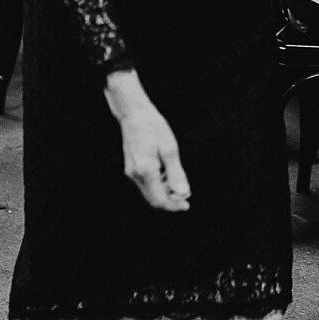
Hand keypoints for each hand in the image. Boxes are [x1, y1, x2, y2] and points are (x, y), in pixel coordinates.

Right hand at [103, 70, 190, 211]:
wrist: (134, 113)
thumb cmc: (153, 127)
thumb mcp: (170, 149)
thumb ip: (176, 174)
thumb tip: (184, 194)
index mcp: (146, 171)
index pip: (160, 200)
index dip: (175, 205)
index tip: (187, 204)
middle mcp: (135, 175)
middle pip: (154, 199)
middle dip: (170, 200)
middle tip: (186, 195)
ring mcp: (131, 171)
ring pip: (149, 192)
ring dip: (165, 192)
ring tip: (178, 180)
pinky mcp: (131, 167)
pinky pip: (145, 183)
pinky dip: (158, 184)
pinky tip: (168, 173)